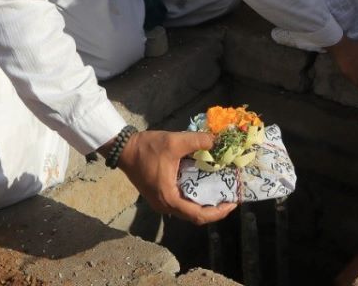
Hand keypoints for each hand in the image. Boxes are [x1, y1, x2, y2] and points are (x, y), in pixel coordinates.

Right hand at [115, 130, 237, 225]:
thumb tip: (218, 141)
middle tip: (231, 197)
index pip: (198, 215)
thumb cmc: (147, 148)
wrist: (124, 149)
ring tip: (221, 191)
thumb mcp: (174, 142)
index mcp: (169, 198)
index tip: (233, 202)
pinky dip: (196, 198)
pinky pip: (182, 202)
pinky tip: (205, 184)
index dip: (219, 212)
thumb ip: (197, 141)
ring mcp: (162, 202)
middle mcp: (166, 206)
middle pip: (196, 216)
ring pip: (189, 210)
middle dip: (216, 209)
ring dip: (206, 204)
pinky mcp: (160, 196)